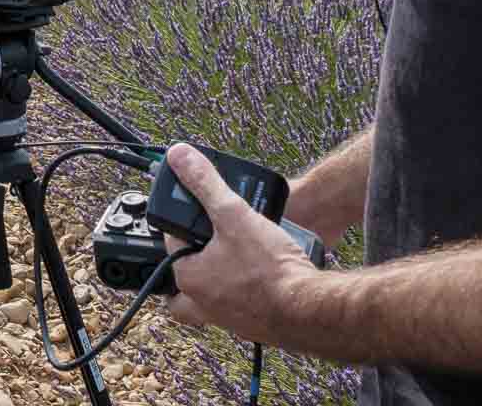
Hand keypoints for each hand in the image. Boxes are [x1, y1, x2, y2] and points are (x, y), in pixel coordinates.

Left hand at [160, 144, 323, 345]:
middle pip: (182, 282)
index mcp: (188, 277)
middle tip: (201, 244)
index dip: (183, 218)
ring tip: (234, 253)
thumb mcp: (234, 214)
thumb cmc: (270, 268)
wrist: (310, 308)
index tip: (197, 208)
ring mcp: (229, 319)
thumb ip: (206, 184)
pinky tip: (262, 273)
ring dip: (217, 276)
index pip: (171, 240)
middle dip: (188, 262)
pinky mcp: (255, 326)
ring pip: (209, 299)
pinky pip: (240, 308)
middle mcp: (203, 304)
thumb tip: (179, 156)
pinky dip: (245, 290)